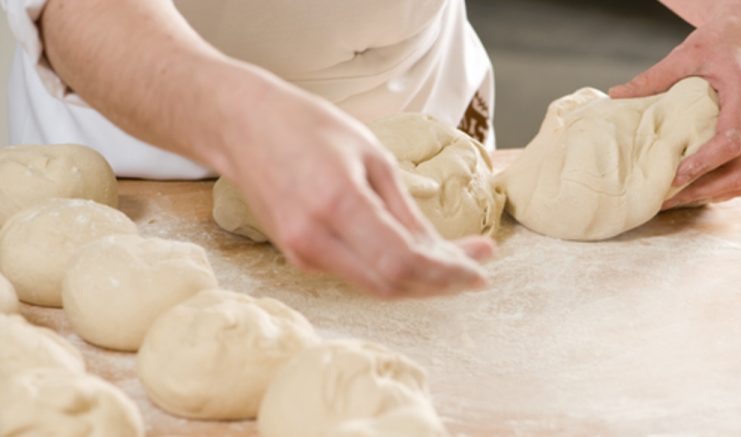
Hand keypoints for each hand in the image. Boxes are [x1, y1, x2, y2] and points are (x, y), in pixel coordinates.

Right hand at [213, 68, 493, 297]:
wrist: (242, 127)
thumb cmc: (307, 127)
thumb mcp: (370, 155)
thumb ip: (404, 210)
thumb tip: (441, 251)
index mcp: (337, 203)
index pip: (404, 262)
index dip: (448, 273)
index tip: (482, 269)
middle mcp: (313, 238)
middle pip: (391, 285)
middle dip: (440, 282)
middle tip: (475, 268)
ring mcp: (300, 252)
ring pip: (375, 286)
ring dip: (419, 280)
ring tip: (455, 262)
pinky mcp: (297, 256)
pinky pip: (355, 274)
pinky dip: (390, 271)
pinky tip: (414, 256)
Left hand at [609, 1, 740, 208]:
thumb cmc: (721, 43)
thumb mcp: (686, 55)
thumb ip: (654, 77)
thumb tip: (616, 94)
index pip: (730, 141)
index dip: (703, 164)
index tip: (675, 177)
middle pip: (740, 172)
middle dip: (701, 191)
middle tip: (663, 199)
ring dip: (710, 194)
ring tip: (672, 199)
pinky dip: (720, 187)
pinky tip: (691, 188)